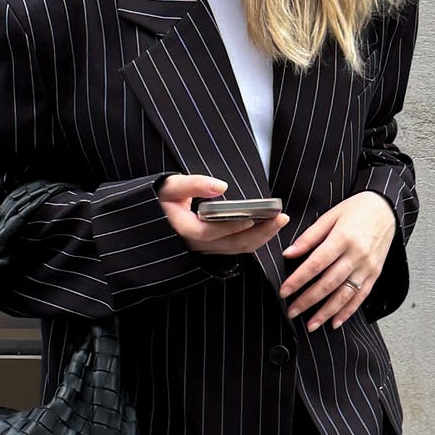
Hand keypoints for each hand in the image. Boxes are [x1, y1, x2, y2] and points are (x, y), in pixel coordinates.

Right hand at [157, 174, 288, 254]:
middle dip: (259, 233)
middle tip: (280, 217)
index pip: (208, 232)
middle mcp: (196, 245)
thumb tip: (221, 187)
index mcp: (183, 230)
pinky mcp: (214, 248)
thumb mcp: (171, 186)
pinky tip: (268, 226)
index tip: (252, 217)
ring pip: (237, 249)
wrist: (153, 216)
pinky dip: (254, 238)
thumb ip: (193, 184)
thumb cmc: (161, 198)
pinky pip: (237, 247)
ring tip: (279, 221)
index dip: (230, 227)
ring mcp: (206, 249)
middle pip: (231, 245)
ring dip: (261, 237)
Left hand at [279, 190, 395, 328]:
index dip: (299, 279)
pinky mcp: (375, 274)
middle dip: (308, 300)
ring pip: (345, 295)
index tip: (284, 291)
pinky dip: (348, 312)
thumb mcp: (330, 216)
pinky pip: (361, 297)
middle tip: (292, 312)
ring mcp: (367, 266)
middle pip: (329, 283)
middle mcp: (356, 254)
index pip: (316, 263)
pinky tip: (335, 322)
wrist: (386, 209)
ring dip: (326, 312)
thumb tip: (289, 253)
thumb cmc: (357, 210)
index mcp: (343, 238)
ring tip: (311, 325)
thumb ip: (309, 237)